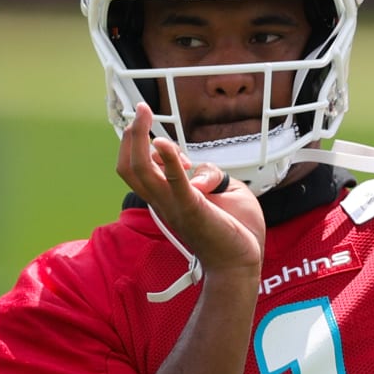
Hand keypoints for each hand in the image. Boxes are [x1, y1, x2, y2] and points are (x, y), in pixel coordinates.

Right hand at [117, 103, 265, 277]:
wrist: (243, 263)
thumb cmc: (235, 232)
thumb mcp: (225, 191)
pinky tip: (162, 142)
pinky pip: (174, 183)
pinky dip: (167, 161)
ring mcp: (175, 205)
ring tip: (142, 115)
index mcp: (168, 198)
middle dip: (131, 136)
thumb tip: (198, 169)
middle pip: (130, 168)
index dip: (142, 146)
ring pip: (140, 172)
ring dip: (139, 140)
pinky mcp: (192, 209)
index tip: (158, 134)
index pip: (140, 169)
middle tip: (140, 110)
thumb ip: (210, 174)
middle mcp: (164, 201)